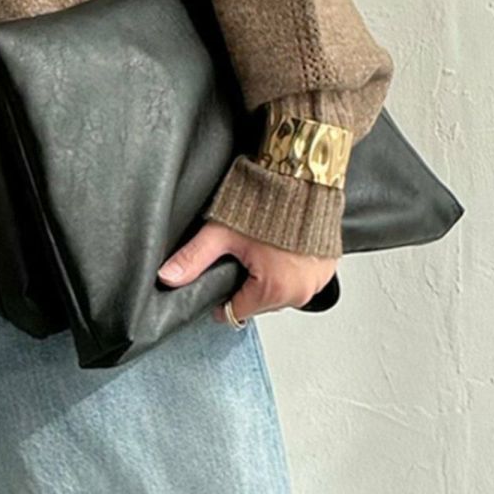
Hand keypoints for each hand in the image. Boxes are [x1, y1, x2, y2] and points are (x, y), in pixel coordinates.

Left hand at [157, 221, 336, 322]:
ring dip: (269, 279)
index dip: (221, 298)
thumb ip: (193, 258)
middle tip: (241, 257)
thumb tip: (167, 277)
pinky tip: (280, 249)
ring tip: (261, 251)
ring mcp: (316, 282)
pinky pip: (300, 281)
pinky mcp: (326, 270)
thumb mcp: (222, 232)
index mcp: (273, 289)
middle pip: (258, 304)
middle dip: (246, 286)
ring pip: (280, 293)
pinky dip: (289, 270)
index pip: (236, 312)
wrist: (305, 180)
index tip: (219, 280)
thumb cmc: (270, 204)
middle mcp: (298, 292)